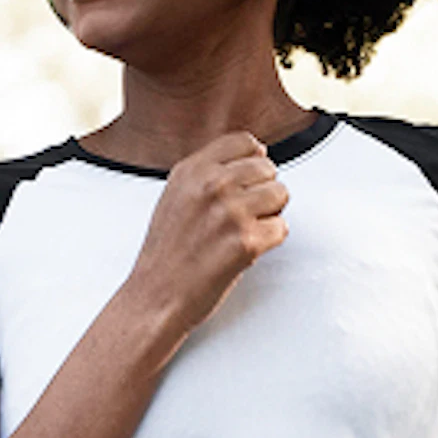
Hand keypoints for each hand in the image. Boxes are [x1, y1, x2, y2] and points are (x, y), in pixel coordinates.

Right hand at [126, 130, 287, 336]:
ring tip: (243, 232)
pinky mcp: (246, 241)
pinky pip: (281, 228)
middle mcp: (211, 185)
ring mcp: (230, 212)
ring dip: (269, 215)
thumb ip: (209, 173)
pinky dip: (269, 242)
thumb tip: (256, 154)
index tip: (251, 178)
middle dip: (262, 191)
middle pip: (267, 168)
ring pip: (280, 194)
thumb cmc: (166, 253)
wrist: (156, 296)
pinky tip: (245, 251)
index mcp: (192, 170)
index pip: (245, 142)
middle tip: (242, 216)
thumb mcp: (176, 196)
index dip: (255, 160)